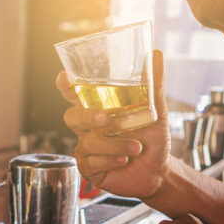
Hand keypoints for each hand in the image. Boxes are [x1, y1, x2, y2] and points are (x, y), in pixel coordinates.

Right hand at [56, 50, 171, 200]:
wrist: (159, 170)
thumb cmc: (152, 137)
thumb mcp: (156, 109)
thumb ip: (153, 83)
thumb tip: (155, 54)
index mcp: (99, 108)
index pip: (75, 94)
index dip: (65, 86)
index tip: (65, 78)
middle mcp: (89, 127)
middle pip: (72, 117)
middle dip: (87, 116)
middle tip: (106, 119)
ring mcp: (88, 148)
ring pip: (87, 143)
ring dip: (113, 145)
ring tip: (135, 147)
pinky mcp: (91, 168)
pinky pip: (91, 162)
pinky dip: (110, 160)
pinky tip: (124, 160)